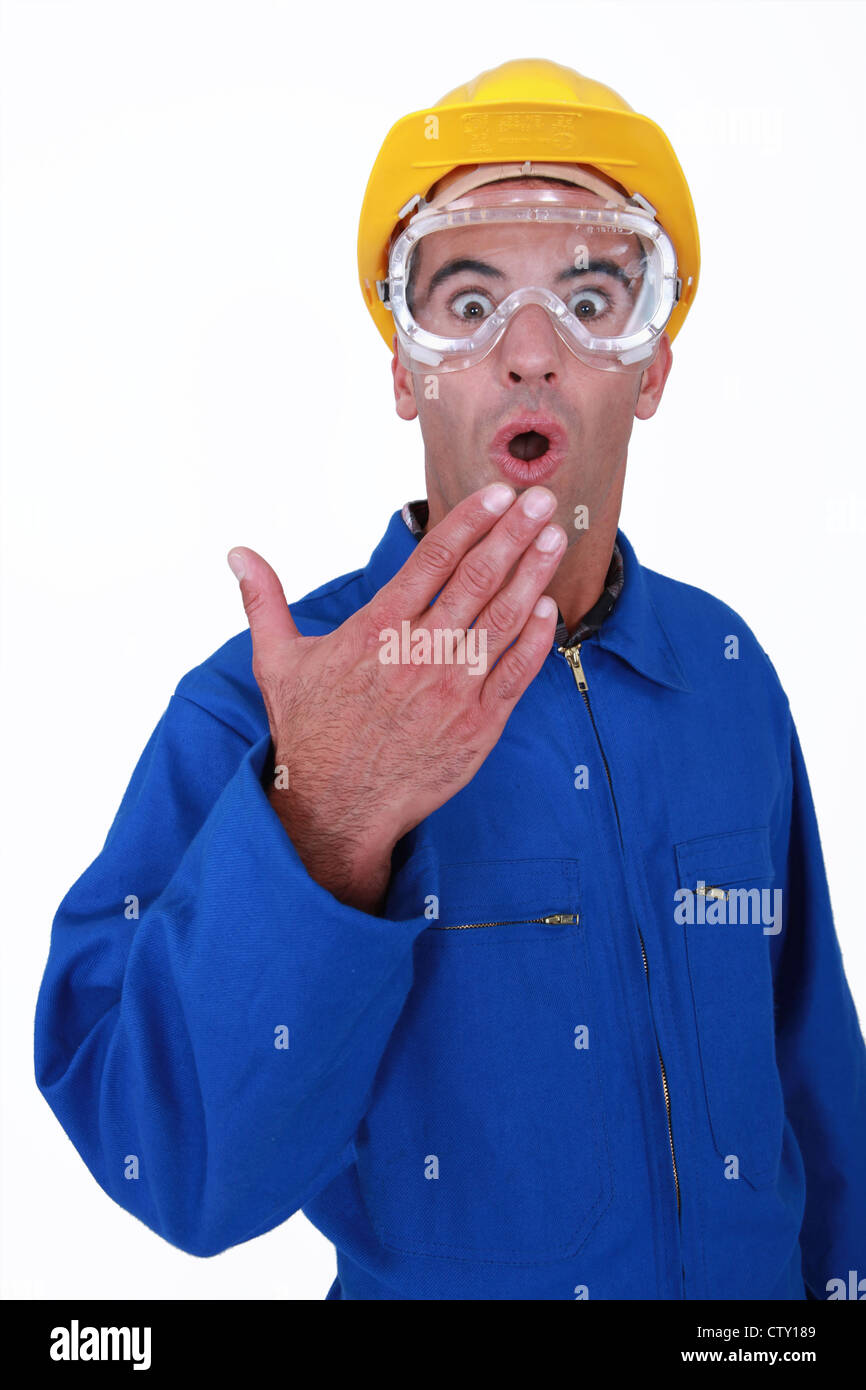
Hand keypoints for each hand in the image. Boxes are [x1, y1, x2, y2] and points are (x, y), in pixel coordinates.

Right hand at [228, 483, 565, 912]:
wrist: (336, 808)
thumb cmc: (310, 733)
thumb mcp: (278, 663)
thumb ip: (265, 602)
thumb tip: (237, 554)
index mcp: (376, 631)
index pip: (433, 560)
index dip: (470, 521)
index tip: (498, 494)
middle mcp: (419, 654)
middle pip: (478, 579)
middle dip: (514, 534)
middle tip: (540, 500)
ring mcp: (453, 691)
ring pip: (504, 619)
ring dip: (534, 574)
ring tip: (554, 538)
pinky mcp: (478, 726)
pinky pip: (516, 674)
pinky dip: (536, 639)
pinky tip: (548, 609)